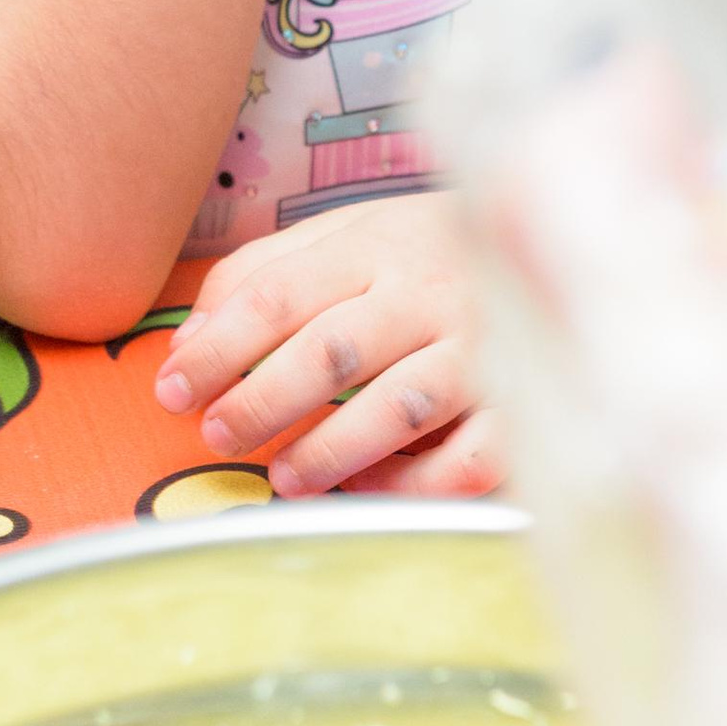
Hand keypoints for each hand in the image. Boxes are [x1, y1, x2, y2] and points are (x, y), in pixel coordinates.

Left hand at [153, 192, 503, 496]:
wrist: (555, 237)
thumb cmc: (422, 250)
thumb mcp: (345, 233)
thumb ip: (263, 271)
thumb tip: (187, 338)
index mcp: (375, 247)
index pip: (277, 296)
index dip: (215, 348)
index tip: (170, 389)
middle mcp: (428, 296)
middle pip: (331, 351)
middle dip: (262, 400)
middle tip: (216, 434)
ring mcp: (481, 351)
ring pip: (399, 408)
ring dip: (332, 449)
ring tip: (283, 477)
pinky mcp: (522, 405)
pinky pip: (470, 458)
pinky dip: (418, 484)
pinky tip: (372, 492)